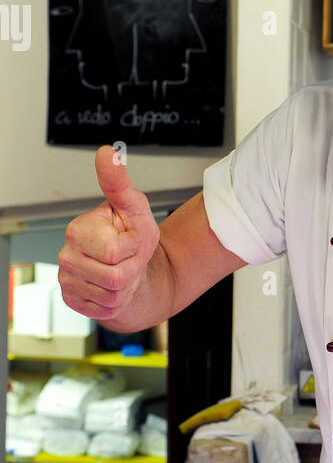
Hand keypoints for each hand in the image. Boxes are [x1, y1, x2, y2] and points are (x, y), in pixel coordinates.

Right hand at [58, 145, 158, 321]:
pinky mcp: (73, 300)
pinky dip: (119, 300)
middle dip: (133, 268)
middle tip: (129, 256)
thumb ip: (119, 182)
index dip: (133, 246)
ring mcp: (67, 280)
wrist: (131, 265)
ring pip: (113, 295)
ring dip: (128, 285)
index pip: (114, 252)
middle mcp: (67, 255)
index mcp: (78, 230)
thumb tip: (107, 153)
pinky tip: (114, 286)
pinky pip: (107, 309)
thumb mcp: (134, 206)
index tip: (131, 237)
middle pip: (115, 277)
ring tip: (123, 269)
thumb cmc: (132, 234)